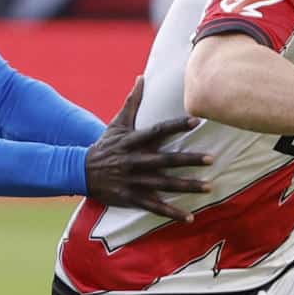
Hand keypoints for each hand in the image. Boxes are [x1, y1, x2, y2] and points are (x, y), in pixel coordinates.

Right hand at [84, 77, 213, 220]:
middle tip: (212, 158)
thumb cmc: (105, 145)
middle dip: (188, 160)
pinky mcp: (131, 198)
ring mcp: (133, 181)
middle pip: (165, 160)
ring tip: (209, 187)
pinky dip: (172, 213)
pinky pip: (154, 207)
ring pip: (164, 184)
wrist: (81, 172)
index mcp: (133, 141)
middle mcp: (135, 161)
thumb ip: (132, 102)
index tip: (196, 121)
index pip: (157, 131)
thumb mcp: (117, 123)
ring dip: (187, 186)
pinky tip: (190, 217)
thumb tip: (142, 77)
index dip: (176, 126)